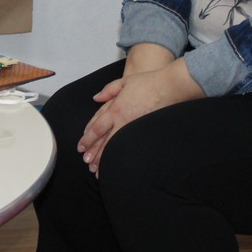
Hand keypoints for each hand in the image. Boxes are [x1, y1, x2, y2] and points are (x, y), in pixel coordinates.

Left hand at [77, 58, 205, 175]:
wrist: (171, 86)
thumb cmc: (148, 82)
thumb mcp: (124, 82)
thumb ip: (108, 91)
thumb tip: (96, 98)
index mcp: (116, 109)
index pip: (97, 127)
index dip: (87, 139)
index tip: (81, 148)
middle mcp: (124, 120)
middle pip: (105, 141)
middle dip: (94, 153)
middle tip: (86, 163)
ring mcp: (135, 127)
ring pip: (117, 146)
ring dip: (106, 159)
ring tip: (99, 170)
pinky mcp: (146, 131)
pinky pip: (131, 146)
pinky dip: (123, 155)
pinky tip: (119, 163)